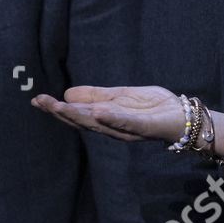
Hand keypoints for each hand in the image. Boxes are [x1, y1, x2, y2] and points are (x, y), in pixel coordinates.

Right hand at [31, 84, 185, 142]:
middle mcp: (113, 126)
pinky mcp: (145, 127)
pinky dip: (112, 118)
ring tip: (60, 106)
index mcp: (107, 118)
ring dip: (79, 115)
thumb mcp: (122, 96)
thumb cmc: (154, 106)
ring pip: (100, 123)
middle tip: (41, 102)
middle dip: (61, 112)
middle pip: (83, 120)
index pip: (78, 113)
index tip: (38, 100)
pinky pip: (127, 123)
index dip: (58, 108)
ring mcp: (128, 128)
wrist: (184, 116)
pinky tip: (98, 111)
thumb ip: (98, 96)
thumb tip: (67, 94)